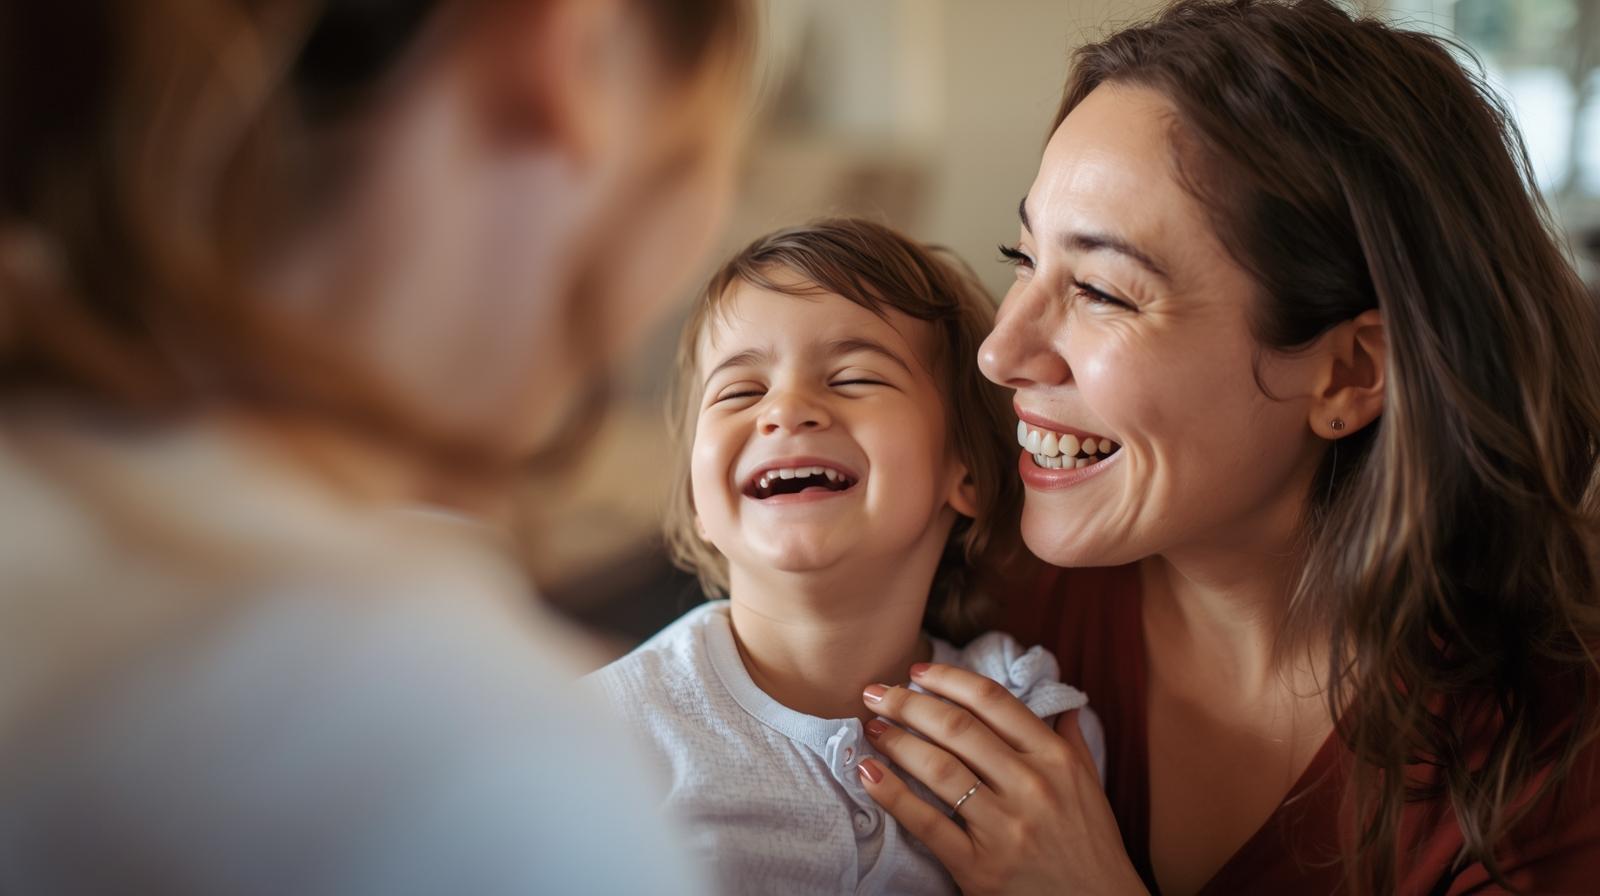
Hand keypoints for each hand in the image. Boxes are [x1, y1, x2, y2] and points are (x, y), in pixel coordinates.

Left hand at [858, 663, 1146, 895]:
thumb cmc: (1090, 846)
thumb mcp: (1090, 787)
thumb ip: (1072, 742)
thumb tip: (1065, 704)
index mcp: (1055, 759)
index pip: (992, 701)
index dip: (948, 679)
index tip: (918, 672)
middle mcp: (1031, 786)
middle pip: (956, 728)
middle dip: (907, 703)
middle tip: (876, 692)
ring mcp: (1005, 827)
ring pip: (938, 768)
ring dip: (896, 741)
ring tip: (872, 728)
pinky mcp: (979, 867)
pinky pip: (926, 823)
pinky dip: (891, 794)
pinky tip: (868, 773)